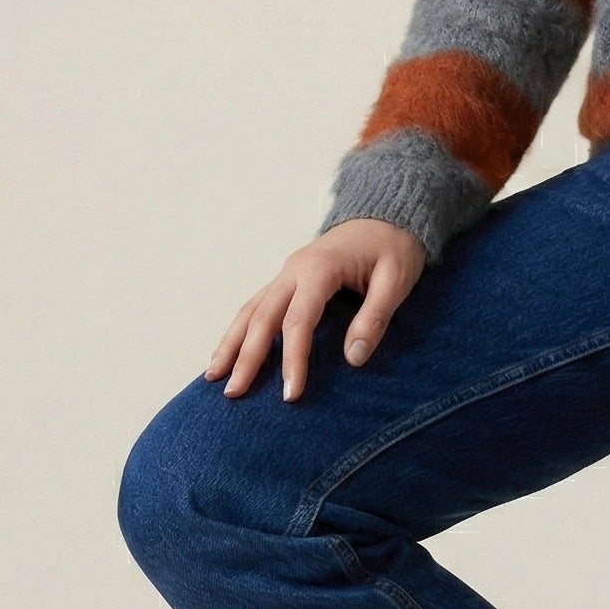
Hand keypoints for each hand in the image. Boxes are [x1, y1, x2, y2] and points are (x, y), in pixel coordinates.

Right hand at [206, 218, 427, 400]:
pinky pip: (257, 304)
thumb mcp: (396, 279)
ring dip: (231, 343)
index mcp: (321, 268)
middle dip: (247, 356)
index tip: (290, 395)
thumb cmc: (394, 246)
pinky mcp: (289, 278)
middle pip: (263, 317)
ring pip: (251, 309)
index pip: (298, 321)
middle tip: (234, 393)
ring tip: (213, 377)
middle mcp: (295, 269)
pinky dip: (240, 329)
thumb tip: (354, 358)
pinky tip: (228, 350)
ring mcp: (288, 272)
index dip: (293, 359)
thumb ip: (376, 317)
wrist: (387, 214)